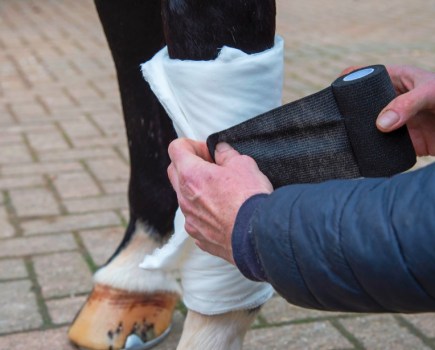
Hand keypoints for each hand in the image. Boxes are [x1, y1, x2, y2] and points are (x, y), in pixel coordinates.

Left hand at [167, 139, 272, 263]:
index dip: (193, 145)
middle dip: (190, 165)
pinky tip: (224, 213)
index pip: (176, 148)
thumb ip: (226, 154)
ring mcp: (190, 219)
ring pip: (184, 197)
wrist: (258, 235)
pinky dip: (204, 212)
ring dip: (197, 190)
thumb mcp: (243, 164)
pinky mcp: (198, 236)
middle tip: (213, 168)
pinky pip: (194, 218)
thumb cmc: (250, 200)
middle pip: (174, 171)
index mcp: (191, 175)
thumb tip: (220, 151)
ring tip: (222, 192)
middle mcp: (184, 198)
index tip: (208, 152)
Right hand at [342, 65, 434, 155]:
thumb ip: (406, 104)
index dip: (349, 79)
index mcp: (397, 80)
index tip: (333, 90)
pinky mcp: (403, 143)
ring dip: (359, 133)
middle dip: (349, 110)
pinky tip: (362, 153)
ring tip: (343, 137)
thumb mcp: (431, 92)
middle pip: (363, 104)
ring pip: (370, 127)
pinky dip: (372, 151)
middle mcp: (394, 101)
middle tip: (336, 117)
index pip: (367, 76)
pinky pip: (382, 148)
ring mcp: (397, 122)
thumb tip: (380, 125)